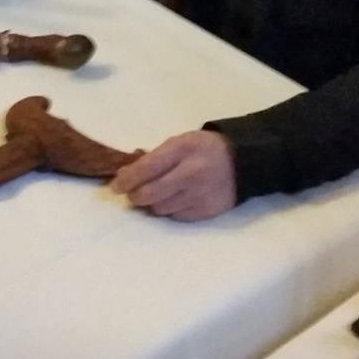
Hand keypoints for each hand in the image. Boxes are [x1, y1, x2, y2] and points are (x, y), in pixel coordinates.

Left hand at [110, 131, 236, 221]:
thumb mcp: (181, 141)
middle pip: (149, 194)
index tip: (115, 186)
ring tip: (156, 194)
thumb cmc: (204, 148)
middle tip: (132, 194)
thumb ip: (155, 156)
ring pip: (160, 209)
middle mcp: (191, 174)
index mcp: (183, 150)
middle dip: (135, 196)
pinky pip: (176, 216)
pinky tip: (174, 199)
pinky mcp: (206, 211)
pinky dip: (170, 209)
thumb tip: (126, 175)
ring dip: (152, 203)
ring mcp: (199, 195)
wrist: (243, 161)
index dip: (126, 180)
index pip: (147, 168)